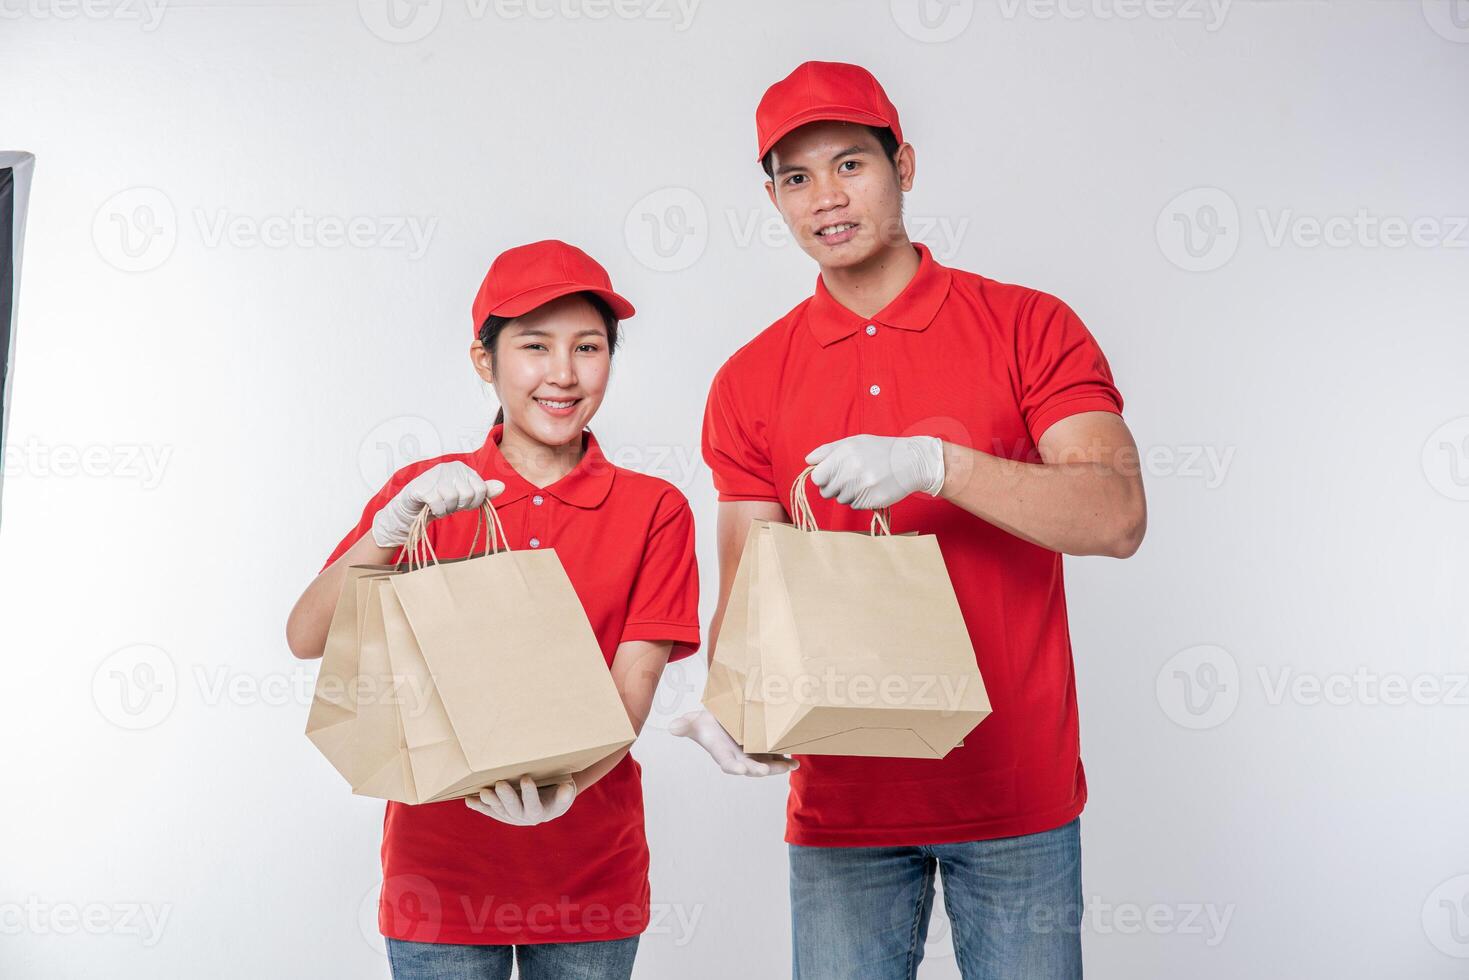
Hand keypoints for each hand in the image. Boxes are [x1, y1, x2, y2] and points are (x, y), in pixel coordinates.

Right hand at [372, 462, 504, 547]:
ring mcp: (434, 475)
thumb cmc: (441, 500)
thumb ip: (483, 491)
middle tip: (449, 505)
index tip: (463, 504)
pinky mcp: (422, 487)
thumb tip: (503, 487)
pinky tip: (431, 507)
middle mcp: (449, 467)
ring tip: (440, 505)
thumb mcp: (465, 496)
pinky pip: (439, 504)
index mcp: (462, 468)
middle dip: (459, 506)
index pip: (481, 489)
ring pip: (453, 499)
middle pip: (468, 495)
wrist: (413, 507)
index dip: (474, 503)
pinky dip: (437, 511)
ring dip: (447, 509)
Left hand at [464, 775, 575, 826]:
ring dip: (490, 801)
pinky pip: (488, 810)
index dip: (529, 793)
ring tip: (483, 791)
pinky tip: (469, 800)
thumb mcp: (564, 795)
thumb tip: (566, 789)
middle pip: (513, 808)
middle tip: (500, 784)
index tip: (526, 779)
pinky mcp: (499, 812)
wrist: (546, 804)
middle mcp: (522, 817)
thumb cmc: (557, 795)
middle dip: (506, 797)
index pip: (534, 804)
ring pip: (499, 810)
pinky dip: (478, 806)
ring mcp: (509, 816)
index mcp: (539, 813)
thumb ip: (565, 794)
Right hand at [669, 709, 797, 776]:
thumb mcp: (693, 721)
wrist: (720, 721)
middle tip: (765, 771)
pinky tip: (794, 761)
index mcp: (721, 752)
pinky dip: (784, 759)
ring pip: (766, 764)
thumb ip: (684, 725)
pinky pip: (774, 756)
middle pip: (750, 767)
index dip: (733, 766)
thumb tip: (672, 728)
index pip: (727, 762)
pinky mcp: (762, 750)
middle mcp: (738, 757)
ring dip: (778, 767)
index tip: (739, 769)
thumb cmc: (705, 723)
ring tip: (790, 766)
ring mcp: (751, 755)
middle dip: (759, 769)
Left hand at [805, 435, 944, 509]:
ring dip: (848, 493)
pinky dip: (861, 499)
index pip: (817, 477)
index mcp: (845, 454)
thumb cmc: (880, 450)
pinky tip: (872, 488)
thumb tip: (808, 460)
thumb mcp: (854, 442)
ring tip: (864, 480)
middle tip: (850, 477)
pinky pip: (855, 506)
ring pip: (841, 499)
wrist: (912, 461)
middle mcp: (852, 471)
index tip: (830, 475)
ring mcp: (863, 487)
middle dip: (834, 486)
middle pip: (827, 491)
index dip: (822, 478)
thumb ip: (828, 450)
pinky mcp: (872, 500)